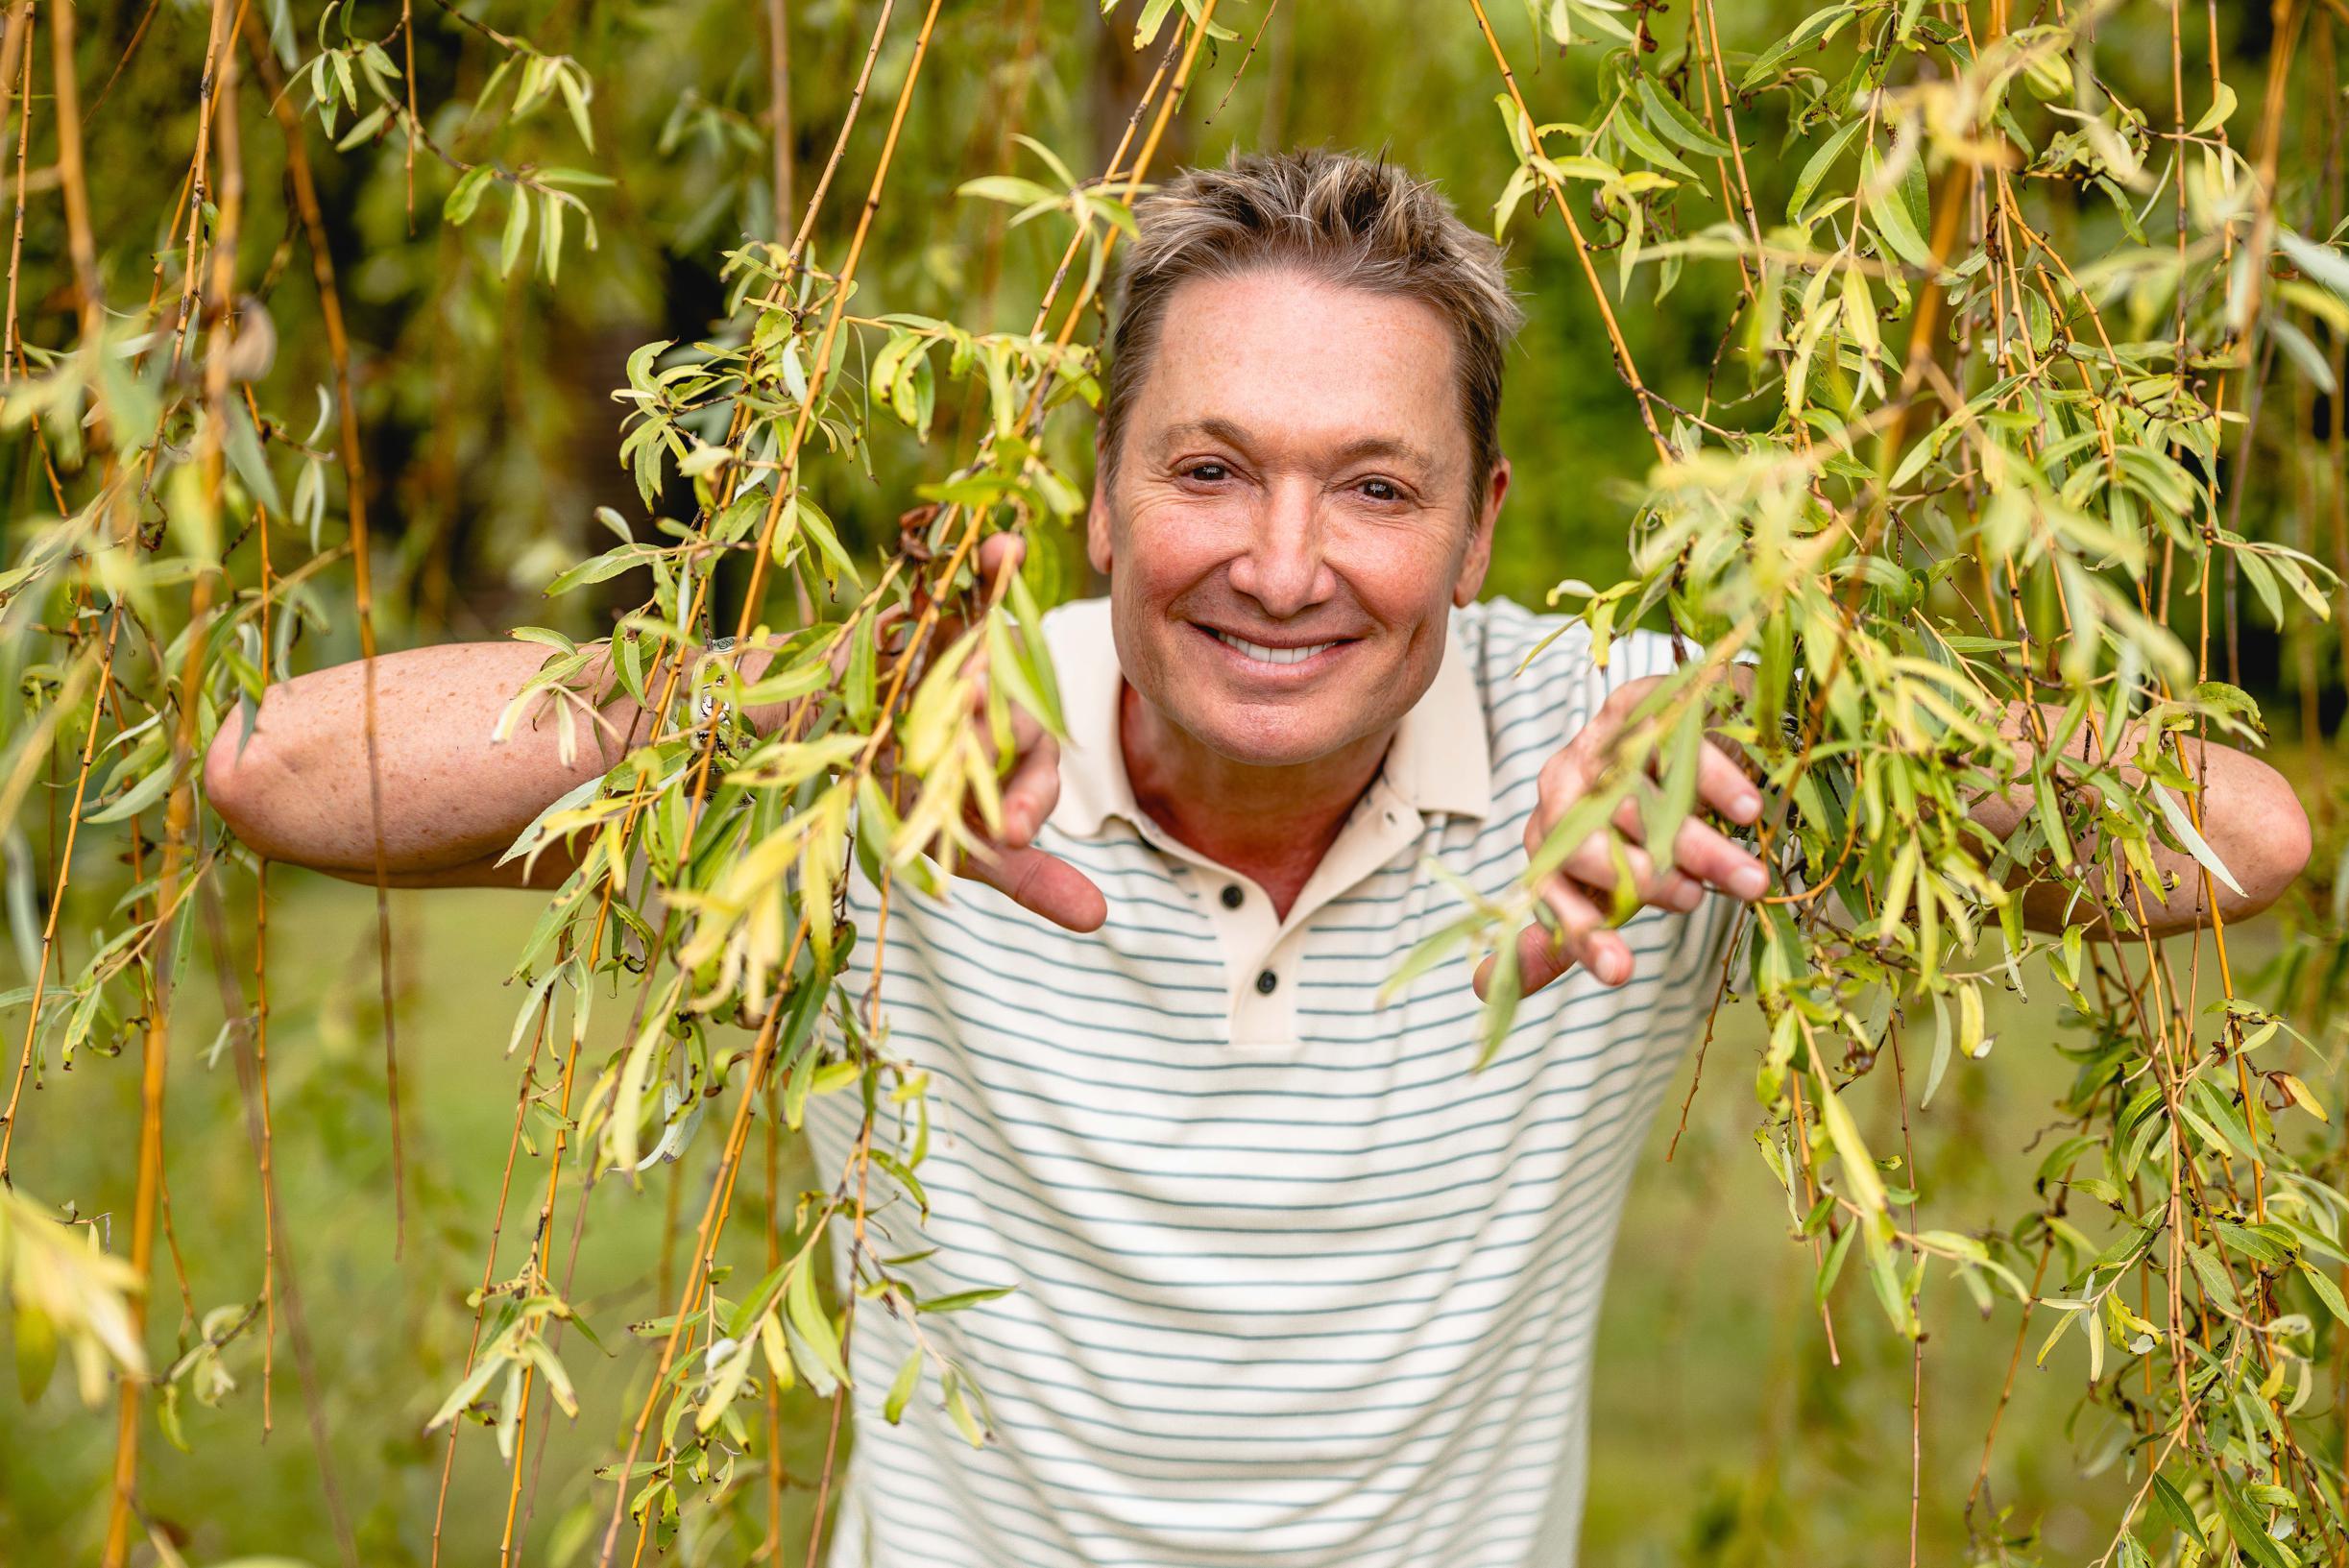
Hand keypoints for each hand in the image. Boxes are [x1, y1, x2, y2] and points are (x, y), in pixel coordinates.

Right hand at [887, 530, 1107, 934]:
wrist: (795, 745)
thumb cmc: (891, 795)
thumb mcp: (957, 846)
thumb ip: (1028, 875)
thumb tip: (1100, 918)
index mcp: (1011, 752)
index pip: (1037, 772)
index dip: (1027, 800)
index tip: (1014, 833)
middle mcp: (996, 701)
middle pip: (1018, 718)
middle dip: (998, 748)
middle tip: (976, 763)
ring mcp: (964, 657)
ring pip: (994, 657)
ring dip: (989, 664)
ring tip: (972, 682)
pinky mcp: (926, 616)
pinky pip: (968, 586)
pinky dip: (990, 565)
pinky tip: (1004, 545)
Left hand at [1476, 674, 1767, 998]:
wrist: (1667, 739)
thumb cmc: (1631, 831)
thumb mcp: (1597, 887)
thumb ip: (1559, 936)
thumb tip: (1475, 988)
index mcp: (1546, 842)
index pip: (1552, 893)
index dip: (1581, 932)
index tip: (1621, 971)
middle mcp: (1559, 792)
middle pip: (1591, 844)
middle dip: (1646, 879)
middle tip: (1695, 902)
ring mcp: (1593, 745)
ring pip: (1637, 799)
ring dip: (1693, 840)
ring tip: (1746, 878)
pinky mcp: (1633, 706)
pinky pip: (1668, 741)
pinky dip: (1713, 777)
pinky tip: (1747, 812)